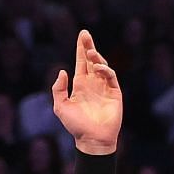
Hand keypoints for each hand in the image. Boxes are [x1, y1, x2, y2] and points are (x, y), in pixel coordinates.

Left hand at [50, 29, 120, 154]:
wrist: (92, 139)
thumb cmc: (76, 126)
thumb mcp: (61, 107)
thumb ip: (58, 89)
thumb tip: (62, 72)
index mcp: (80, 85)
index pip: (81, 62)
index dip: (81, 49)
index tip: (81, 35)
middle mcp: (93, 83)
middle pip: (92, 60)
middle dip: (89, 46)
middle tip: (85, 34)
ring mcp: (104, 87)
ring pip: (102, 66)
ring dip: (97, 57)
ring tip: (90, 52)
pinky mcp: (114, 93)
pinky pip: (111, 77)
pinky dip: (105, 70)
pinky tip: (98, 68)